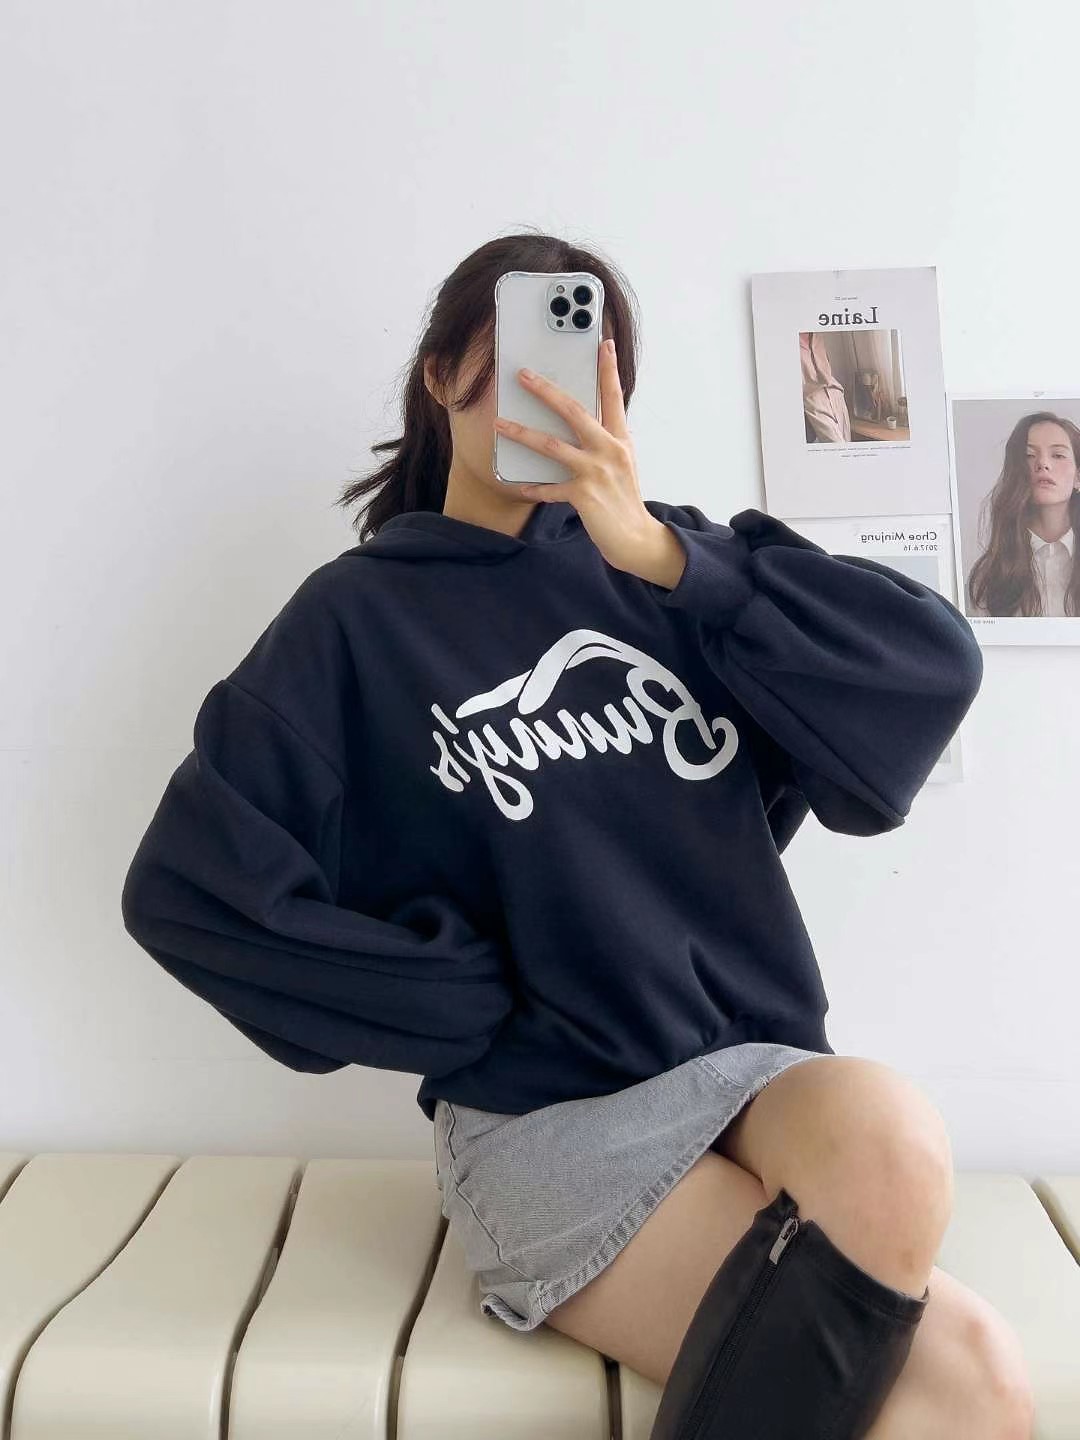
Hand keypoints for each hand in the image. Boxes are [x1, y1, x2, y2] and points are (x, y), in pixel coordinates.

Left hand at [492, 338, 663, 573]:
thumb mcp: (621, 465)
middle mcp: (609, 450)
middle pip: (574, 411)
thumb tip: (581, 426)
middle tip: (522, 375)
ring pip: (552, 446)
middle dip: (545, 391)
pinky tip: (519, 485)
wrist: (637, 539)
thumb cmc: (623, 500)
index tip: (604, 344)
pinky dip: (534, 487)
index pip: (613, 397)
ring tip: (499, 425)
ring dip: (522, 433)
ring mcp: (596, 472)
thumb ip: (603, 443)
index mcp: (619, 440)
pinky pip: (550, 488)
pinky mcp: (584, 495)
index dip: (608, 370)